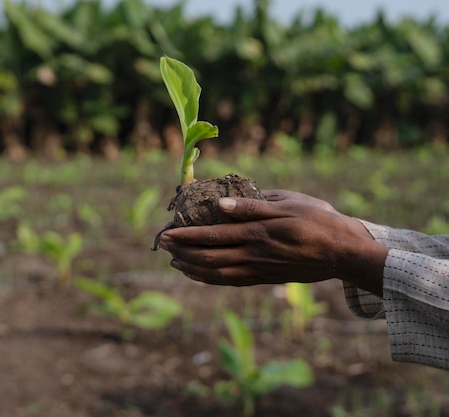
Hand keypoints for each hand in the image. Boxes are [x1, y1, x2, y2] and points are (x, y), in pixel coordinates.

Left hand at [158, 190, 386, 295]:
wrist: (343, 253)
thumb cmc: (318, 221)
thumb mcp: (289, 204)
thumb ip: (252, 205)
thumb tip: (220, 204)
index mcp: (257, 233)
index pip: (212, 235)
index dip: (186, 236)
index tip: (167, 233)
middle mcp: (253, 255)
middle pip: (208, 257)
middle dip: (182, 252)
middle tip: (163, 245)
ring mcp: (258, 270)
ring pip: (216, 273)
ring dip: (192, 268)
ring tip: (175, 262)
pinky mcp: (265, 278)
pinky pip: (231, 281)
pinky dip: (210, 279)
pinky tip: (199, 275)